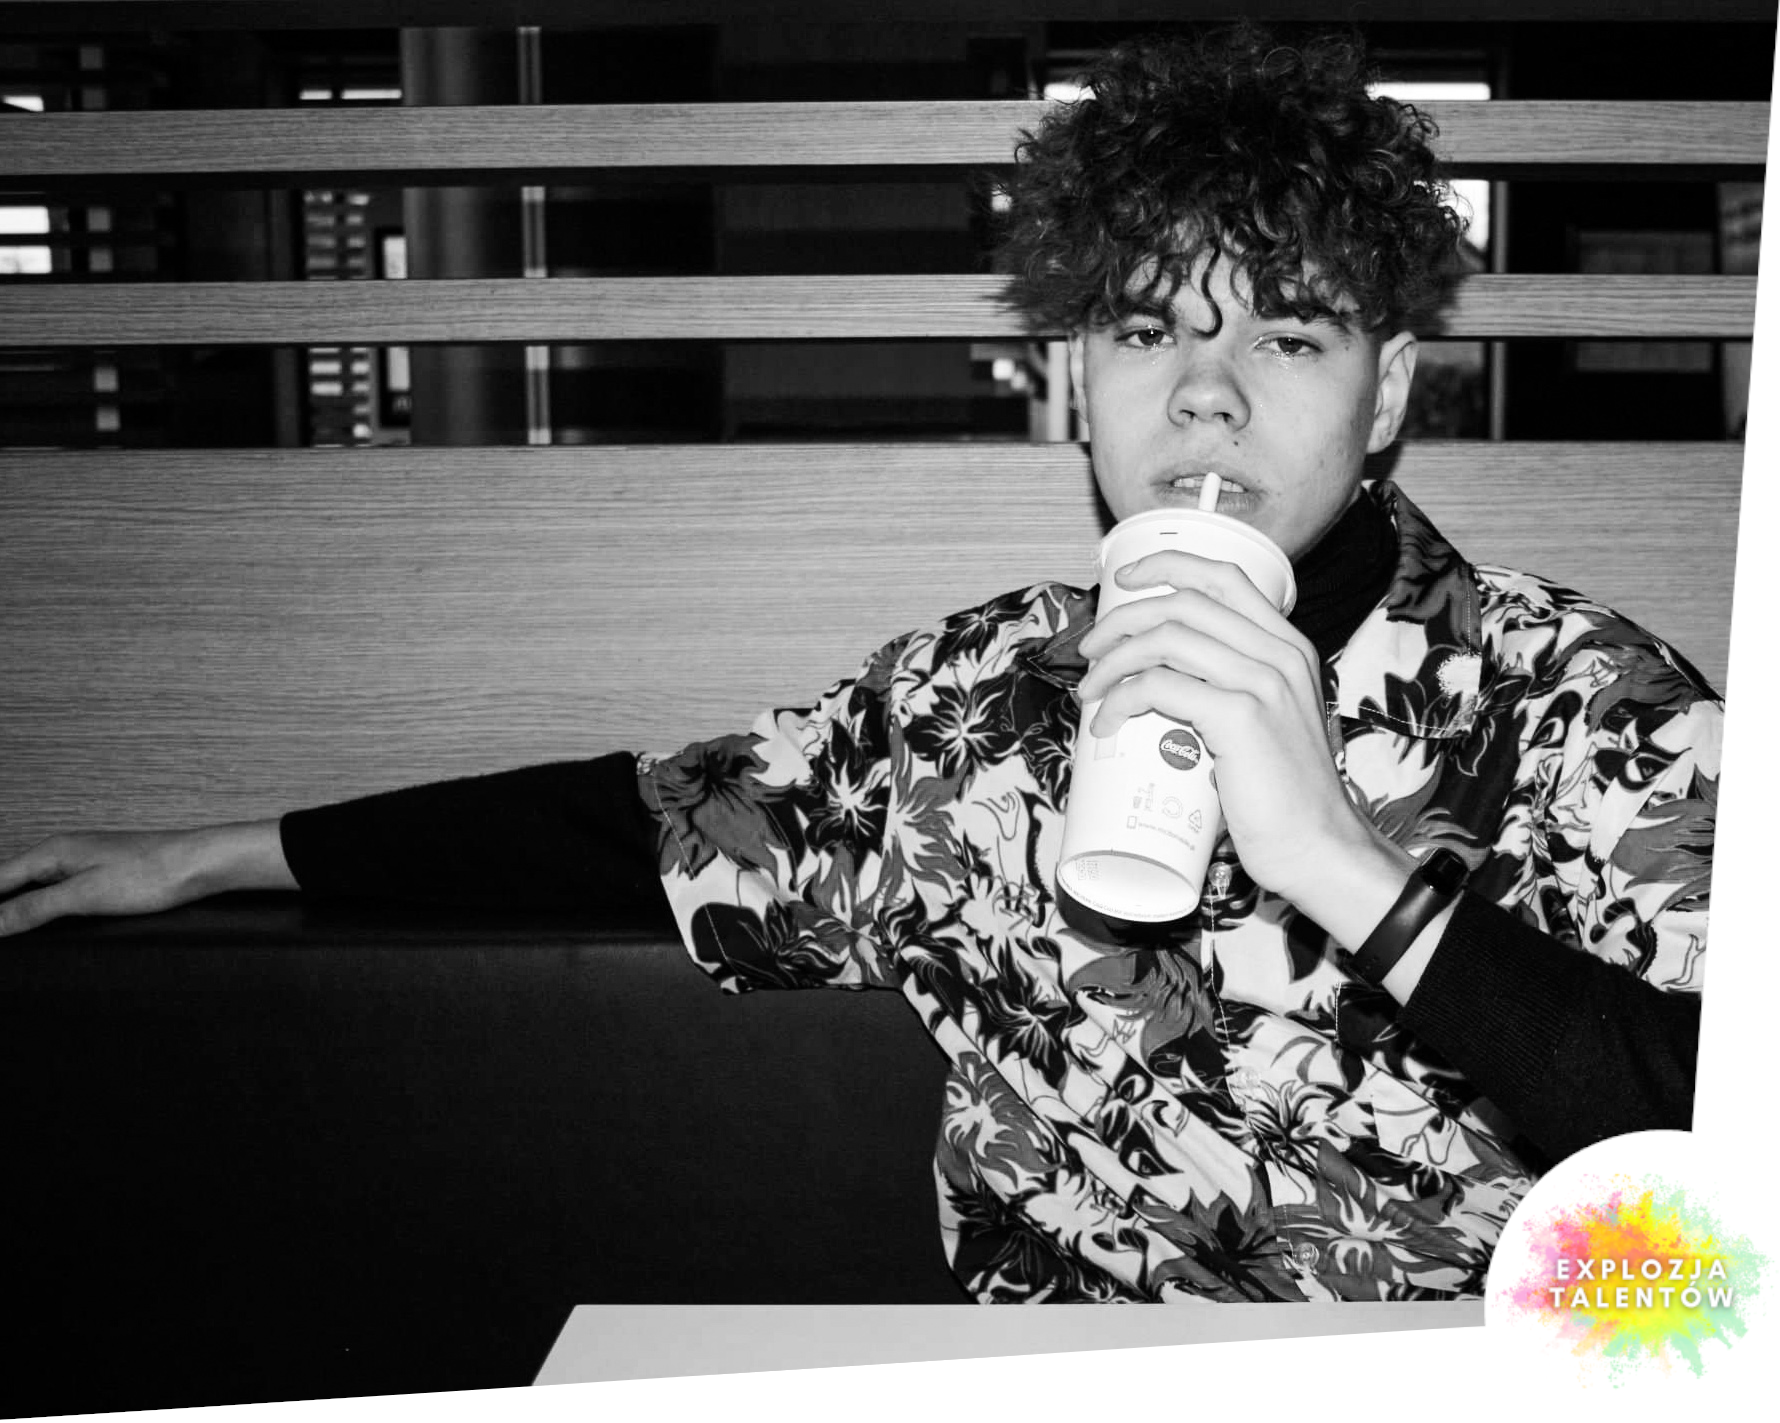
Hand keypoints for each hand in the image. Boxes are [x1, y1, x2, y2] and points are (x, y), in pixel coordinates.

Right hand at [0, 821, 293, 937]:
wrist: (202, 864)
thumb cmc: (152, 873)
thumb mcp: (84, 895)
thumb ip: (34, 908)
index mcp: (51, 853)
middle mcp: (63, 853)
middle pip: (11, 883)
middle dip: (1, 911)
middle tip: (3, 940)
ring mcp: (84, 862)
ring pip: (35, 887)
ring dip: (19, 909)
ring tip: (11, 934)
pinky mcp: (103, 874)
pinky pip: (59, 891)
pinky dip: (44, 908)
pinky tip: (47, 925)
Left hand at [1075, 550, 1405, 916]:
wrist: (1317, 845)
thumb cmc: (1284, 796)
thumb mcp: (1270, 723)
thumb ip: (1232, 691)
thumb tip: (1161, 684)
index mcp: (1288, 647)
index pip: (1224, 577)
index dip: (1168, 566)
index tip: (1126, 580)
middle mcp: (1279, 654)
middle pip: (1183, 602)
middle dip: (1122, 619)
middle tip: (1090, 651)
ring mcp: (1262, 682)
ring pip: (1165, 639)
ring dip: (1112, 661)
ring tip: (1090, 692)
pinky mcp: (1241, 717)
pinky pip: (1159, 687)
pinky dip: (1121, 700)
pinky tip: (1108, 722)